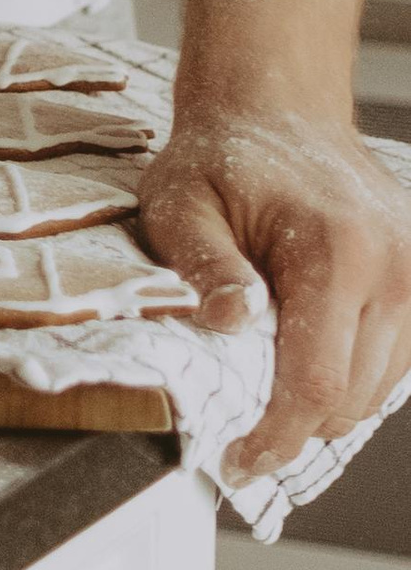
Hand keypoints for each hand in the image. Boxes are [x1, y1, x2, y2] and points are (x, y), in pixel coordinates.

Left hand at [139, 101, 410, 477]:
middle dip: (294, 425)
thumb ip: (205, 267)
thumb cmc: (223, 157)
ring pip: (377, 390)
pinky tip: (304, 358)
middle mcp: (393, 266)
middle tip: (240, 429)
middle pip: (350, 397)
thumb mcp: (180, 205)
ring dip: (324, 403)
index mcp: (336, 250)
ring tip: (268, 382)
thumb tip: (230, 323)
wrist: (276, 107)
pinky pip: (391, 363)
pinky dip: (349, 376)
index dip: (276, 435)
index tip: (239, 462)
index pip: (316, 381)